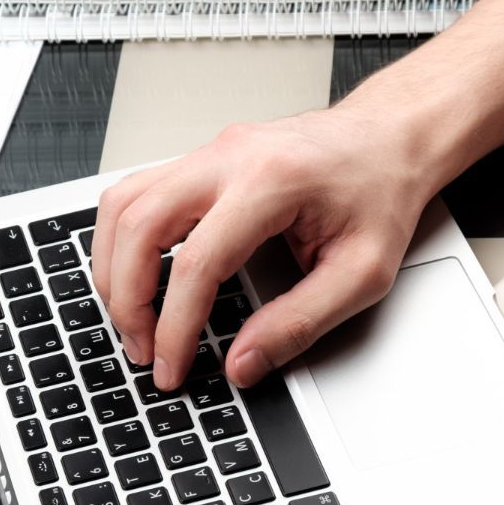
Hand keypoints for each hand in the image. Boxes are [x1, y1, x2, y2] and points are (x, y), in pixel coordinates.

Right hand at [92, 103, 433, 389]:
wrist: (390, 139)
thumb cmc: (381, 191)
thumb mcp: (362, 273)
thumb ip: (300, 323)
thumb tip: (243, 364)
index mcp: (271, 181)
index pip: (197, 263)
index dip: (174, 326)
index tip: (171, 365)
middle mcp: (230, 157)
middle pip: (139, 225)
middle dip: (127, 298)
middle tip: (142, 348)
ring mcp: (209, 152)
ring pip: (123, 202)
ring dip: (113, 265)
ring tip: (133, 317)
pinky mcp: (202, 159)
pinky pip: (137, 192)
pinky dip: (124, 238)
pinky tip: (137, 273)